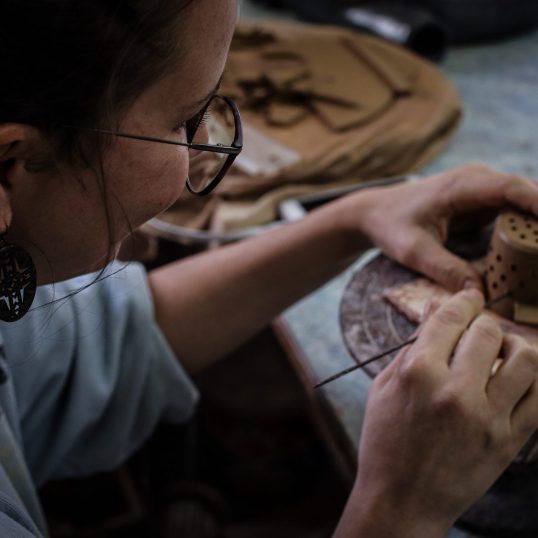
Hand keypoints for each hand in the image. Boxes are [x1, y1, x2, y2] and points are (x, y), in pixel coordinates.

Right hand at [338, 289, 537, 536]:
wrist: (402, 500)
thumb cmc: (385, 441)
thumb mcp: (383, 387)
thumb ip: (411, 346)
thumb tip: (434, 311)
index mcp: (417, 373)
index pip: (449, 318)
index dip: (462, 300)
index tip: (469, 295)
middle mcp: (455, 391)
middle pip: (488, 332)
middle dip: (482, 322)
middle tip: (477, 329)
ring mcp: (487, 417)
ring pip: (524, 359)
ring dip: (514, 346)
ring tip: (501, 352)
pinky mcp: (509, 441)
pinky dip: (533, 378)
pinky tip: (517, 377)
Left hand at [355, 164, 537, 290]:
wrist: (374, 212)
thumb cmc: (390, 225)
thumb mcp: (413, 251)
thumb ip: (447, 270)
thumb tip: (481, 295)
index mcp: (462, 186)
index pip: (513, 189)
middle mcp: (478, 181)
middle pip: (528, 195)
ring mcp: (483, 191)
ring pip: (525, 205)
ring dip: (537, 228)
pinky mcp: (483, 204)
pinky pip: (514, 214)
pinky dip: (527, 231)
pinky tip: (533, 255)